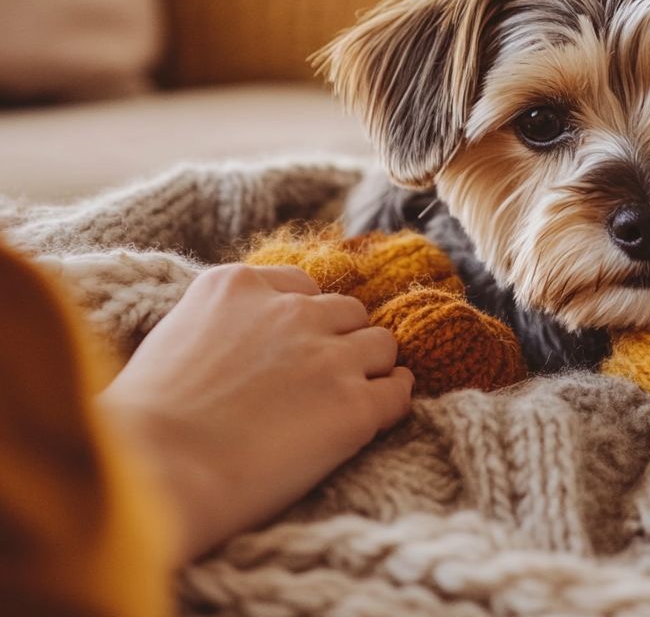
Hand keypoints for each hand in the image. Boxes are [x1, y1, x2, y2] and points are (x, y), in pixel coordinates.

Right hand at [99, 264, 412, 562]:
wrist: (154, 474)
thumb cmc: (140, 426)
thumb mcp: (170, 340)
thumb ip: (216, 325)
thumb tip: (237, 344)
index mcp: (238, 285)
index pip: (300, 286)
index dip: (304, 318)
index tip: (297, 344)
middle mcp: (291, 311)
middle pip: (347, 312)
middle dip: (340, 339)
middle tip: (325, 376)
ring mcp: (329, 357)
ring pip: (381, 345)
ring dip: (372, 367)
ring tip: (358, 393)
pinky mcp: (355, 406)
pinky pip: (398, 391)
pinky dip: (395, 398)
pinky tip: (385, 412)